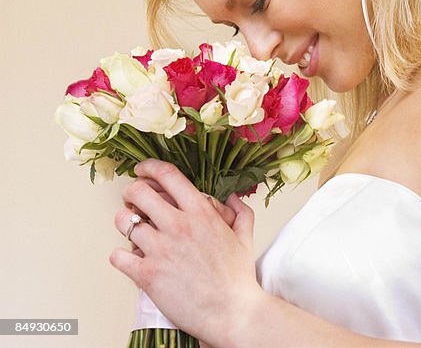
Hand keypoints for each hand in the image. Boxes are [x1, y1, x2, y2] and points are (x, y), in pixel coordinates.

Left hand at [109, 159, 263, 340]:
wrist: (231, 311)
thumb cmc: (238, 278)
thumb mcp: (245, 237)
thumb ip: (241, 212)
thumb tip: (233, 198)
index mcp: (201, 212)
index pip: (168, 175)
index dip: (150, 167)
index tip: (142, 169)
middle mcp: (178, 225)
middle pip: (138, 192)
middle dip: (131, 193)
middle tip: (134, 202)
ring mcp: (160, 249)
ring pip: (123, 222)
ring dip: (124, 224)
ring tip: (132, 232)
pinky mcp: (146, 274)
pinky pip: (117, 256)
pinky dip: (120, 256)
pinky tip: (131, 260)